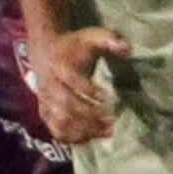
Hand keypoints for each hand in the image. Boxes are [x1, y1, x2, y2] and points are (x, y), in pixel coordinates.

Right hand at [31, 25, 130, 142]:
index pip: (71, 80)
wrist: (45, 52)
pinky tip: (92, 136)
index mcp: (58, 65)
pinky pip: (57, 130)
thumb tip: (127, 47)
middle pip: (66, 105)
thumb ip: (108, 38)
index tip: (107, 98)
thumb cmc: (73, 46)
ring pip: (61, 121)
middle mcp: (48, 85)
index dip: (88, 90)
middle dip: (89, 115)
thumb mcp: (89, 36)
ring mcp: (45, 101)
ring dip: (84, 129)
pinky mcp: (45, 113)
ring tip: (107, 131)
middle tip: (112, 121)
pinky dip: (74, 137)